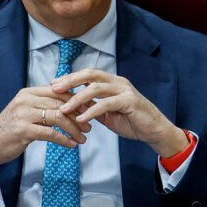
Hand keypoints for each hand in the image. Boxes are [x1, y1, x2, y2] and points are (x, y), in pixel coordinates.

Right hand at [0, 86, 91, 181]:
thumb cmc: (9, 129)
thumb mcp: (25, 111)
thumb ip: (42, 106)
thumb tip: (68, 106)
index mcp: (27, 93)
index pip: (58, 92)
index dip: (76, 100)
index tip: (89, 110)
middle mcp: (25, 100)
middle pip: (60, 103)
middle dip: (78, 115)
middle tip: (90, 126)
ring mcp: (24, 115)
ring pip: (58, 117)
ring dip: (74, 128)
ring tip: (83, 137)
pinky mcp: (23, 130)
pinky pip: (51, 133)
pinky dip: (64, 139)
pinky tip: (71, 145)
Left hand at [54, 69, 188, 157]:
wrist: (154, 131)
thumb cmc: (131, 121)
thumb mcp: (107, 113)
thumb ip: (92, 107)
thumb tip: (72, 105)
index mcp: (111, 82)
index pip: (87, 75)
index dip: (69, 78)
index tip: (52, 84)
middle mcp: (118, 82)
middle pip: (90, 75)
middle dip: (70, 81)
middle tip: (54, 89)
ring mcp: (124, 90)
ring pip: (96, 88)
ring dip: (78, 98)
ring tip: (64, 108)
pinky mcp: (130, 101)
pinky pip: (106, 104)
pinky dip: (92, 111)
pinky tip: (81, 118)